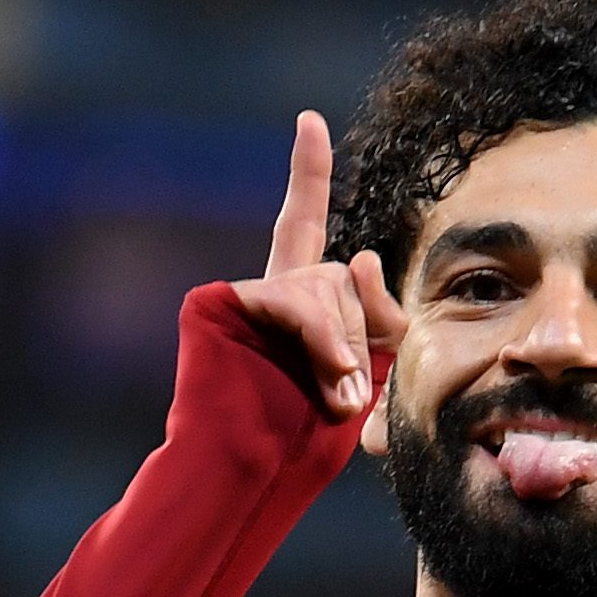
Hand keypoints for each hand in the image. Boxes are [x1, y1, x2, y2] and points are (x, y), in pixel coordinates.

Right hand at [229, 110, 407, 422]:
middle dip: (357, 336)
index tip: (309, 120)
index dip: (308, 173)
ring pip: (326, 288)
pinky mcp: (220, 304)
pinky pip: (296, 302)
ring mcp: (241, 297)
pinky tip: (313, 375)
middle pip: (342, 276)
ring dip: (341, 348)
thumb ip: (376, 318)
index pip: (307, 228)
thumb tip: (364, 257)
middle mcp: (267, 292)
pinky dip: (319, 341)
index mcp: (296, 306)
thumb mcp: (363, 375)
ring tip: (333, 396)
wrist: (250, 477)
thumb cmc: (302, 442)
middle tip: (345, 395)